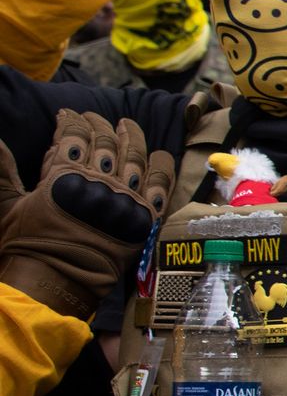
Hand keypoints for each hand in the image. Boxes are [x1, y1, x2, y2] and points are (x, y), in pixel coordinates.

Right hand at [0, 111, 174, 321]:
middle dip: (99, 125)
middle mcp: (99, 182)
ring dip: (132, 137)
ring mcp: (125, 199)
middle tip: (96, 117)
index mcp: (66, 176)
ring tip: (128, 125)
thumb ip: (2, 172)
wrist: (56, 280)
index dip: (71, 122)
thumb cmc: (27, 245)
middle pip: (106, 143)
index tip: (69, 114)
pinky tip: (160, 155)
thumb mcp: (7, 205)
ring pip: (134, 157)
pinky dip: (162, 167)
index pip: (74, 136)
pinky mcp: (144, 217)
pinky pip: (161, 186)